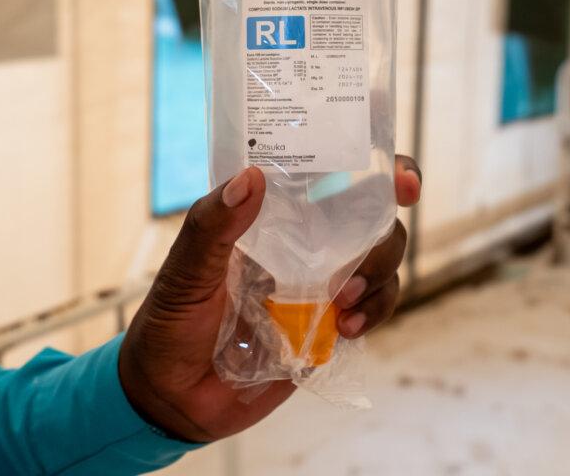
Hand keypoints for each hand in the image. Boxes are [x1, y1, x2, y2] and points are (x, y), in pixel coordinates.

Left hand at [119, 156, 421, 441]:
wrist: (170, 397)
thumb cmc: (169, 323)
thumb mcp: (185, 271)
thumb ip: (213, 226)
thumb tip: (251, 177)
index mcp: (274, 215)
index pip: (335, 176)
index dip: (380, 172)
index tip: (400, 183)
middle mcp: (307, 242)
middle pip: (375, 221)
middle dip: (384, 238)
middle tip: (358, 269)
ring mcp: (323, 284)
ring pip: (382, 264)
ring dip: (379, 279)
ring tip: (344, 307)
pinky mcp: (331, 326)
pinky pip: (374, 309)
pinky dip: (373, 314)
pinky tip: (346, 328)